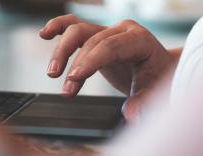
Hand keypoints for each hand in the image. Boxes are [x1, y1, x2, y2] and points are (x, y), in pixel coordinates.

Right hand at [40, 15, 178, 119]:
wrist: (157, 68)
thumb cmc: (157, 77)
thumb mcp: (155, 92)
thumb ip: (143, 103)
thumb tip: (131, 114)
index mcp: (138, 40)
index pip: (110, 46)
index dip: (90, 61)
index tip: (74, 78)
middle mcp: (121, 30)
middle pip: (91, 40)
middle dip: (75, 65)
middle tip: (67, 90)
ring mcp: (107, 30)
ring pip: (77, 30)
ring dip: (62, 50)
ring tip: (52, 72)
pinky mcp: (96, 35)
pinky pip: (74, 26)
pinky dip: (59, 27)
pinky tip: (45, 34)